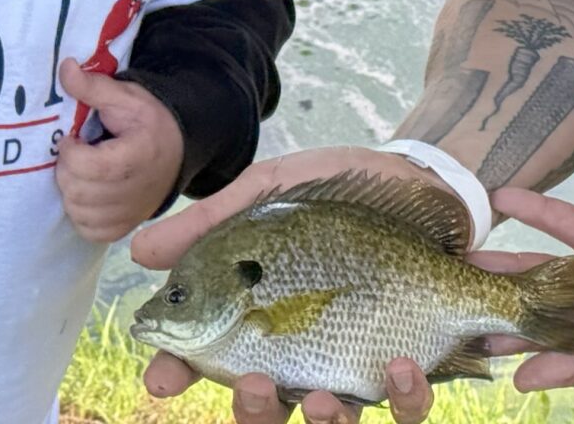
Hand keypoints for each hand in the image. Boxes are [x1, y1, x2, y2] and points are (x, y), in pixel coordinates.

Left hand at [56, 58, 184, 242]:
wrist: (178, 149)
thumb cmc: (149, 121)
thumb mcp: (125, 97)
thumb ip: (93, 86)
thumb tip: (65, 68)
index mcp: (135, 157)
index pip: (86, 166)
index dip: (70, 150)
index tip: (74, 137)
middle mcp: (134, 192)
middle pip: (77, 190)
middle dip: (67, 168)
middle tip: (77, 153)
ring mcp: (129, 215)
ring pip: (77, 211)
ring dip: (71, 190)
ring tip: (82, 171)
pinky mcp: (123, 228)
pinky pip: (88, 230)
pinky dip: (80, 213)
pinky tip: (88, 192)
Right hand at [131, 146, 447, 423]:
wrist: (433, 175)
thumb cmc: (346, 186)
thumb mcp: (277, 189)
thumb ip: (216, 220)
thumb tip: (140, 252)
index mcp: (268, 317)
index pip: (213, 355)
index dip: (182, 373)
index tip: (162, 378)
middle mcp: (312, 352)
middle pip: (273, 412)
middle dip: (257, 413)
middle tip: (255, 384)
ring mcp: (365, 362)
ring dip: (330, 422)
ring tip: (329, 399)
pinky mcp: (421, 362)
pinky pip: (412, 406)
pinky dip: (410, 396)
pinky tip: (406, 364)